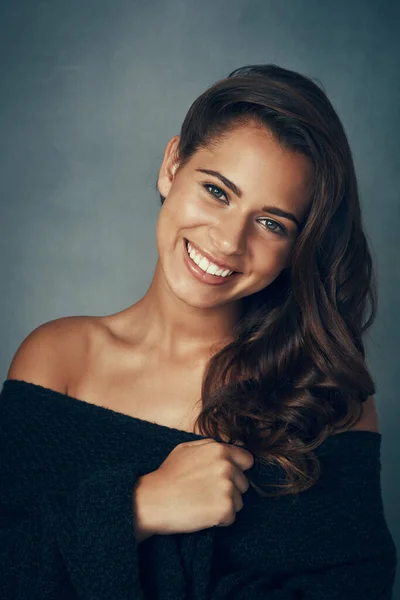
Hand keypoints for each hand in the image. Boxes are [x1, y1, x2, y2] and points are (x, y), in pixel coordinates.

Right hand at [134, 438, 253, 537]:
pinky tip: (201, 513)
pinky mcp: (225, 509)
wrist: (153, 499)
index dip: (237, 470)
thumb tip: (226, 449)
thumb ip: (209, 446)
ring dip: (224, 505)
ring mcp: (227, 487)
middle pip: (243, 483)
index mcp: (219, 449)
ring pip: (239, 501)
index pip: (247, 460)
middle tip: (206, 493)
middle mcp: (227, 466)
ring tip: (202, 503)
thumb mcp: (186, 449)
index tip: (223, 478)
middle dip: (230, 489)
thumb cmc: (167, 475)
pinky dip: (218, 520)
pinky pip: (231, 518)